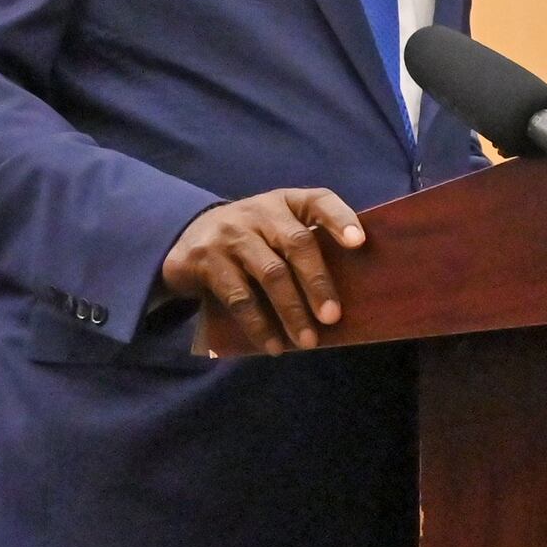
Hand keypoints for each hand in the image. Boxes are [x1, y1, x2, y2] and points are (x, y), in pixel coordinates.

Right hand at [162, 187, 367, 354]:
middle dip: (318, 282)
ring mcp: (231, 234)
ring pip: (270, 273)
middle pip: (297, 242)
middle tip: (332, 317)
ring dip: (292, 311)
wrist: (187, 239)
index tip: (359, 243)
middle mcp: (259, 211)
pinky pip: (239, 297)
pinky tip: (273, 345)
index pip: (318, 201)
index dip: (339, 219)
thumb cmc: (251, 241)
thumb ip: (304, 246)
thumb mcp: (275, 230)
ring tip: (307, 341)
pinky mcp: (206, 259)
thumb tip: (347, 294)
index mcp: (285, 202)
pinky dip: (259, 325)